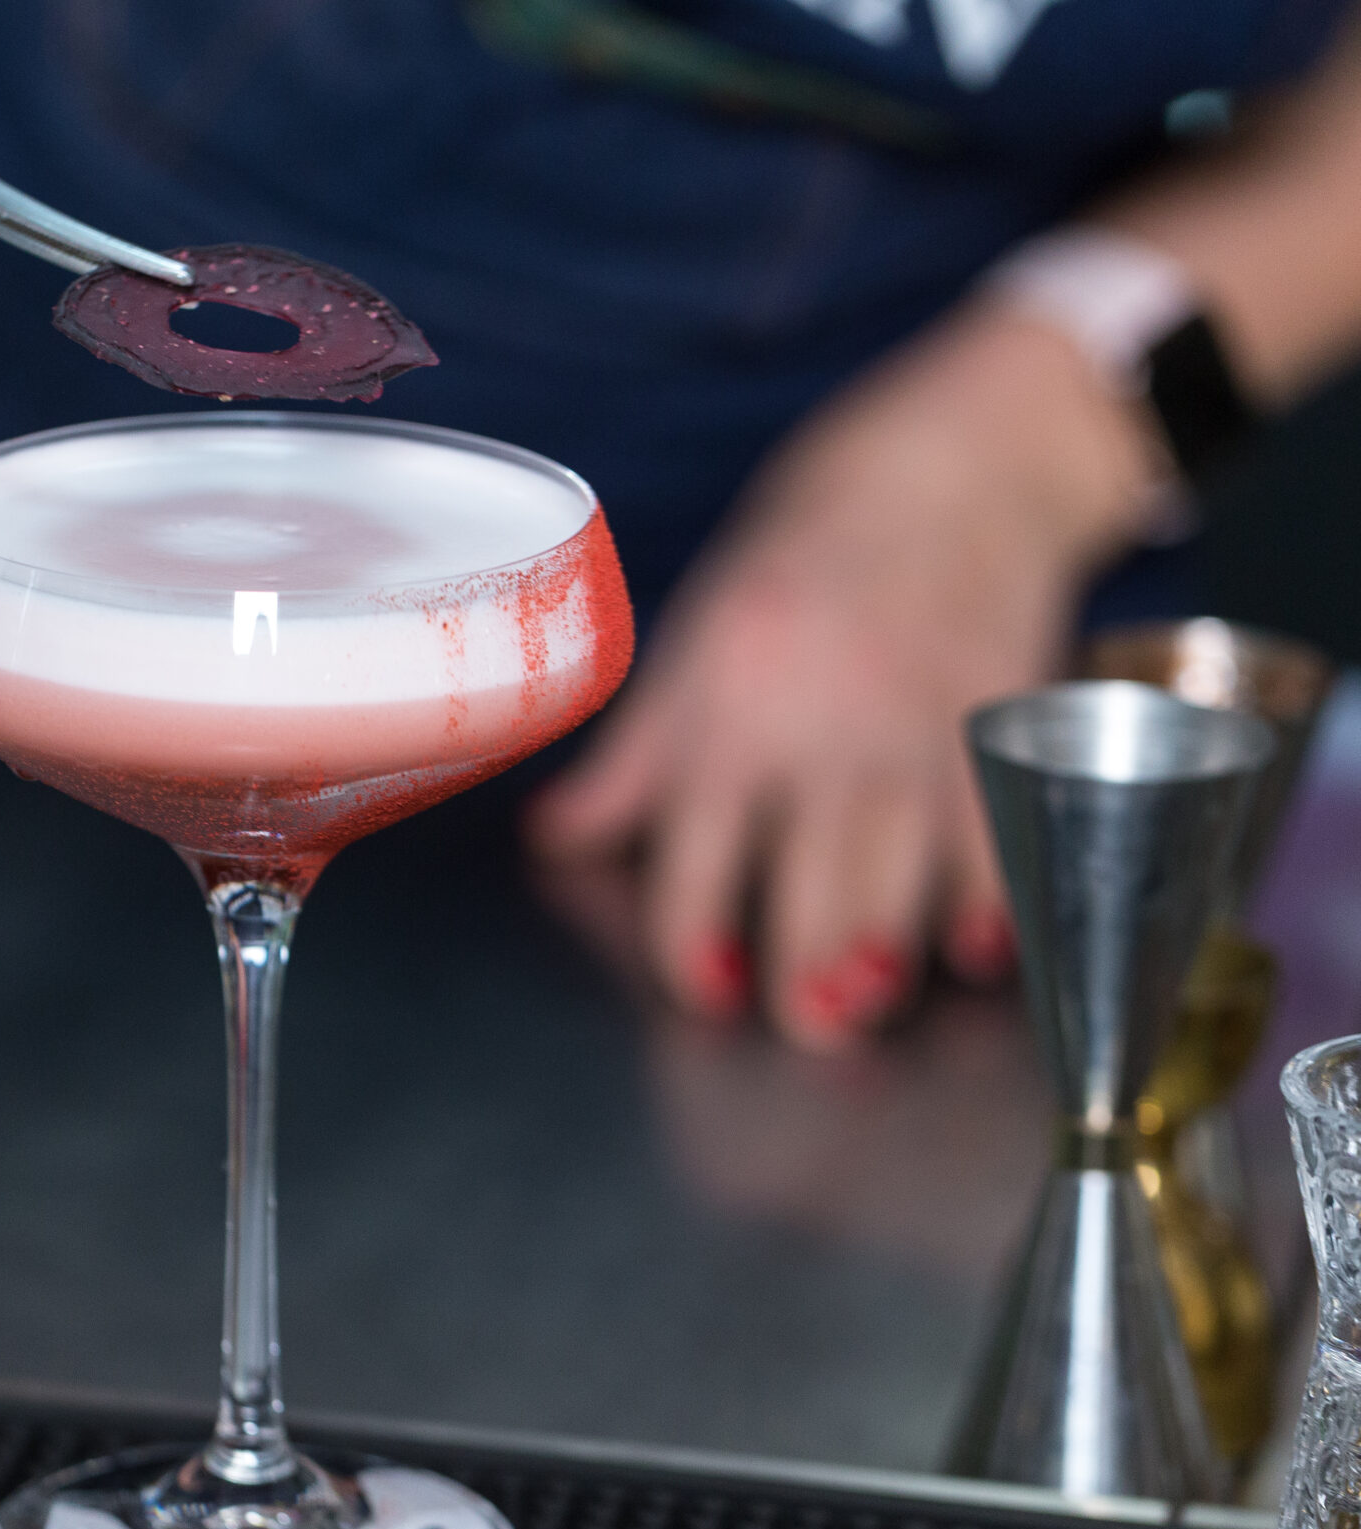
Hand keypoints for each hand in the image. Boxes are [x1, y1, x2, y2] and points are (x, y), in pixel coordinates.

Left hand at [527, 299, 1172, 1048]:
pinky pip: (999, 839)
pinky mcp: (1004, 730)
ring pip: (901, 882)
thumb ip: (633, 762)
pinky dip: (991, 904)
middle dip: (805, 984)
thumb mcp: (693, 649)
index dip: (694, 945)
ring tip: (866, 1001)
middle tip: (804, 1028)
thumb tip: (554, 841)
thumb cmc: (800, 563)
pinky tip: (976, 953)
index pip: (694, 862)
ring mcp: (917, 735)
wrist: (948, 470)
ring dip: (885, 960)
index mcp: (727, 713)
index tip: (708, 989)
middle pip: (808, 893)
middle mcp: (820, 732)